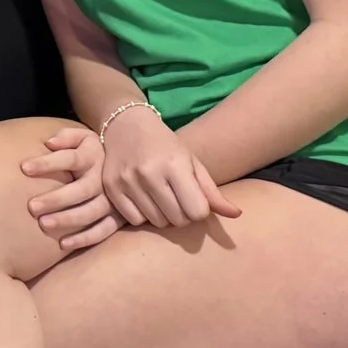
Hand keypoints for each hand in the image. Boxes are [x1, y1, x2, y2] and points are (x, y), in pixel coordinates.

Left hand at [21, 125, 120, 250]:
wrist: (127, 159)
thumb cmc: (93, 149)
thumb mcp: (82, 136)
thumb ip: (66, 137)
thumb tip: (48, 142)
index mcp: (94, 156)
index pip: (70, 158)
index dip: (47, 163)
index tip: (23, 168)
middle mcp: (104, 178)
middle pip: (81, 189)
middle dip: (56, 198)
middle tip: (31, 207)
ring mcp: (113, 199)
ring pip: (92, 211)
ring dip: (68, 219)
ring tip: (44, 224)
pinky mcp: (119, 216)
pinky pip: (104, 230)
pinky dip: (85, 238)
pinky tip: (63, 244)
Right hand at [100, 107, 241, 230]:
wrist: (126, 125)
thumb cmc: (165, 145)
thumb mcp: (192, 162)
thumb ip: (212, 191)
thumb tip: (236, 214)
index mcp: (175, 165)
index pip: (197, 211)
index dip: (199, 210)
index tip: (193, 199)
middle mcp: (149, 173)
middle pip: (178, 220)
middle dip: (181, 214)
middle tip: (176, 199)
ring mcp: (127, 181)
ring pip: (156, 222)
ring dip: (162, 215)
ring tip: (159, 198)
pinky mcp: (111, 187)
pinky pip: (134, 220)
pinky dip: (142, 215)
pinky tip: (142, 198)